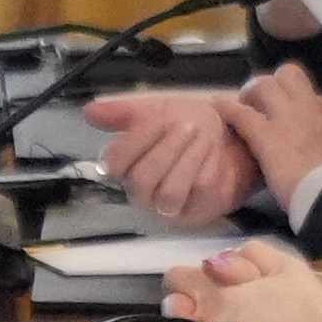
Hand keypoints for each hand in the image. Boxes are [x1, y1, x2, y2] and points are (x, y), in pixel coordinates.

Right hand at [89, 88, 264, 226]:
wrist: (232, 137)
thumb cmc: (188, 125)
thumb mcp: (154, 111)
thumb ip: (122, 112)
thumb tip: (89, 112)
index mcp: (128, 169)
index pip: (114, 165)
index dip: (135, 142)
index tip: (158, 120)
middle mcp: (145, 193)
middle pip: (142, 180)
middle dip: (166, 148)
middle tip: (186, 125)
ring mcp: (172, 206)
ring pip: (170, 191)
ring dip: (187, 157)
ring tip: (200, 134)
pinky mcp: (200, 210)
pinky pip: (200, 190)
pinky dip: (207, 164)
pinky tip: (214, 149)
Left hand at [220, 69, 321, 199]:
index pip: (315, 98)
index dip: (299, 105)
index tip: (292, 118)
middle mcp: (313, 107)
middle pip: (289, 76)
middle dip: (274, 85)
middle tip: (264, 102)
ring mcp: (287, 118)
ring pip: (265, 85)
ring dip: (251, 93)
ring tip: (243, 104)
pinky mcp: (265, 133)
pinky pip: (239, 112)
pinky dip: (227, 109)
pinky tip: (219, 107)